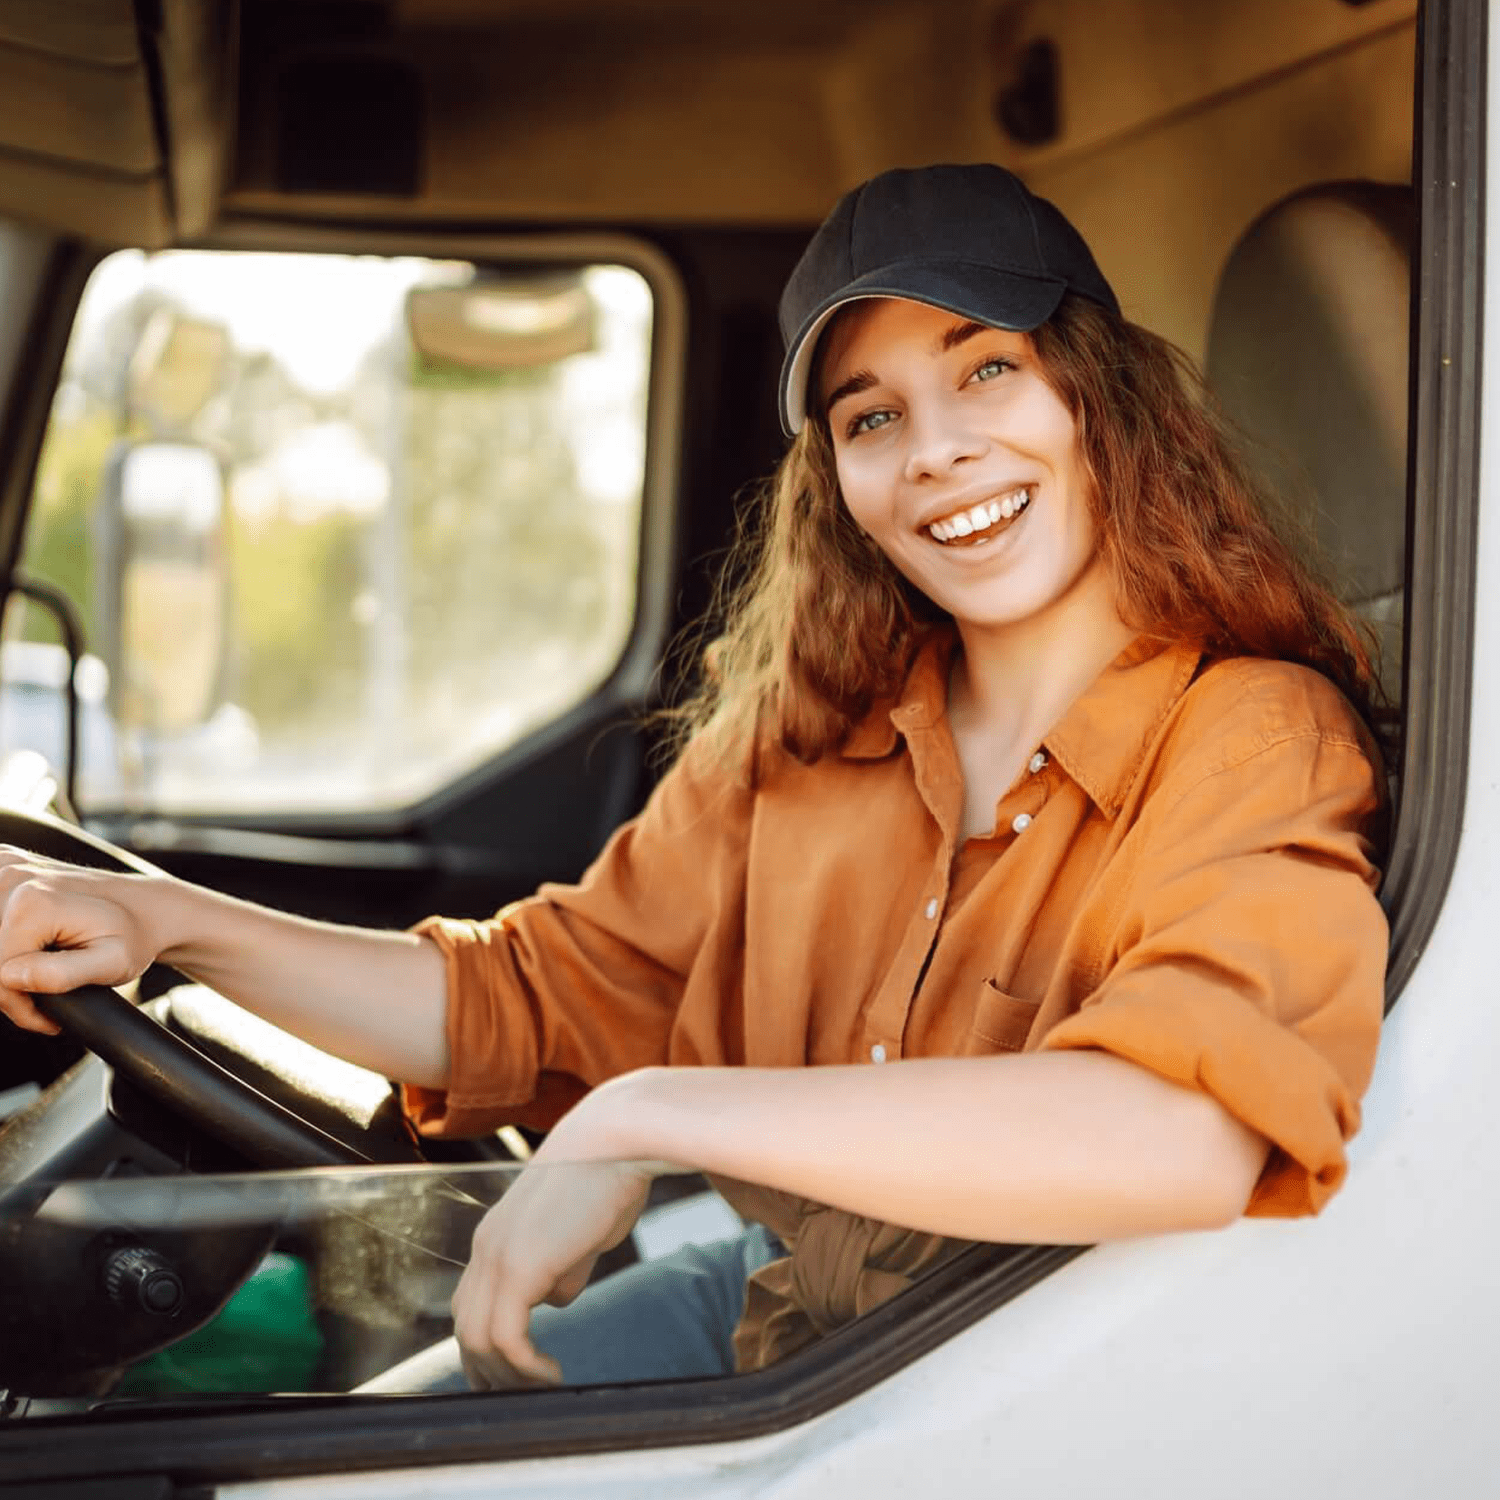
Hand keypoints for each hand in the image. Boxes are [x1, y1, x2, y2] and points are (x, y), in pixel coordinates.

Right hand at [0, 847, 163, 1033]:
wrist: (145, 906)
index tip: (50, 1012)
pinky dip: (4, 939)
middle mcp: (12, 877)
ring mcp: (6, 867)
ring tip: (44, 967)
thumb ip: (60, 975)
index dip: (19, 1002)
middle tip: (48, 991)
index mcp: (31, 902)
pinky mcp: (4, 866)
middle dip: (10, 985)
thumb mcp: (112, 963)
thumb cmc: (132, 936)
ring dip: (6, 962)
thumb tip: (8, 977)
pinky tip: (31, 943)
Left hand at [450, 1152, 655, 1388]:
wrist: (617, 1139)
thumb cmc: (609, 1178)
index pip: (471, 1304)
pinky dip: (524, 1366)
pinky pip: (505, 1337)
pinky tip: (553, 1374)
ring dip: (507, 1375)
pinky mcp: (519, 1265)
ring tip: (544, 1388)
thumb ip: (561, 1266)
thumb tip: (555, 1297)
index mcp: (497, 1236)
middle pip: (466, 1327)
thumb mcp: (580, 1234)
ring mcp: (497, 1255)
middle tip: (521, 1397)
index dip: (486, 1345)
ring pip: (477, 1338)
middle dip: (488, 1371)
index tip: (512, 1373)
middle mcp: (487, 1246)